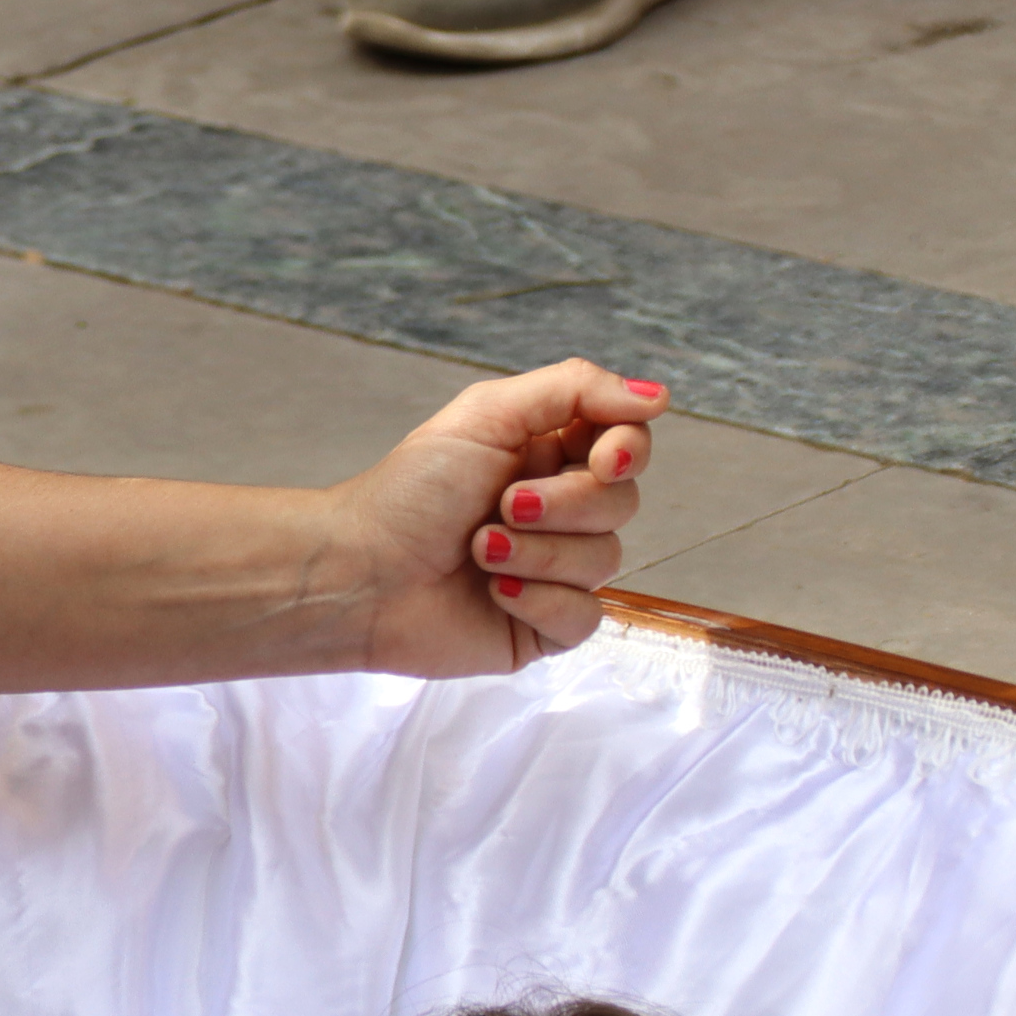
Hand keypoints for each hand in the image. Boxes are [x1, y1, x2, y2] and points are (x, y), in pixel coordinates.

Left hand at [322, 359, 659, 676]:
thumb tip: (657, 396)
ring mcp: (554, 570)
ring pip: (606, 560)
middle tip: (501, 506)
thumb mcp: (487, 415)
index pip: (628, 445)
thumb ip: (575, 390)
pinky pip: (585, 616)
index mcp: (548, 454)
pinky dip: (539, 600)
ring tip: (478, 550)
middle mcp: (558, 511)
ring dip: (537, 552)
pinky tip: (493, 592)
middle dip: (563, 505)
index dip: (627, 450)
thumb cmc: (408, 493)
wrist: (358, 573)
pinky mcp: (543, 626)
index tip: (600, 458)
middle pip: (622, 502)